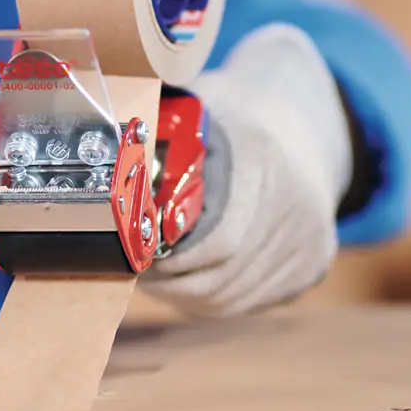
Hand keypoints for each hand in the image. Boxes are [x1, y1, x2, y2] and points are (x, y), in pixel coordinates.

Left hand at [145, 23, 353, 315]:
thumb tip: (95, 144)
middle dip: (170, 283)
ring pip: (233, 298)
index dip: (170, 260)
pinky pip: (251, 301)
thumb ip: (153, 130)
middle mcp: (299, 207)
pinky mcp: (315, 264)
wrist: (302, 123)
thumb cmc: (232, 116)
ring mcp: (310, 241)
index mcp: (264, 162)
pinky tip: (192, 279)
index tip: (135, 256)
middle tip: (137, 272)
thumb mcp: (196, 109)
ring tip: (158, 277)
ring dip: (188, 295)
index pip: (218, 241)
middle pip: (222, 278)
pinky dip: (216, 297)